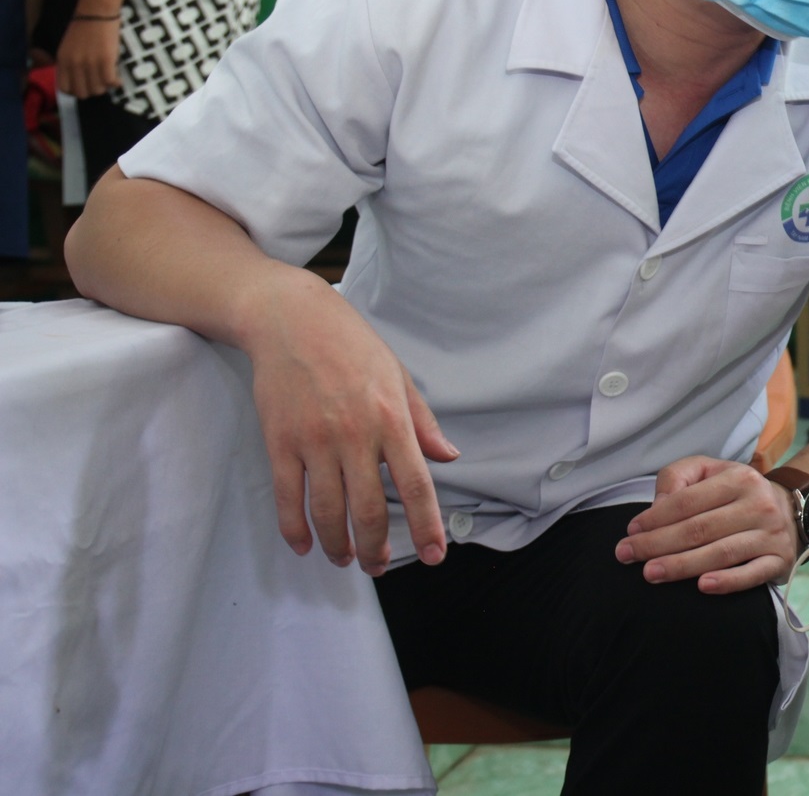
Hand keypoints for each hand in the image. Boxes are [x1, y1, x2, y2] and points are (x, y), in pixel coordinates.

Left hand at [56, 16, 119, 97]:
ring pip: (97, 89)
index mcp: (63, 61)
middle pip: (82, 93)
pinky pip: (110, 82)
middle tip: (100, 83)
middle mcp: (74, 64)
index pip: (65, 89)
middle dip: (92, 91)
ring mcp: (89, 63)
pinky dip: (116, 83)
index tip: (85, 86)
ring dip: (105, 87)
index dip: (76, 91)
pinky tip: (118, 78)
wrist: (96, 12)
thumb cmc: (84, 28)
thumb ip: (69, 64)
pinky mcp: (105, 60)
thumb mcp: (68, 48)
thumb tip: (79, 80)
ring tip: (110, 79)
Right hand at [243, 268, 458, 575]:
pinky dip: (295, 528)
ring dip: (337, 544)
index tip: (434, 555)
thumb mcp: (399, 377)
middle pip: (368, 508)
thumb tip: (448, 458)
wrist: (292, 320)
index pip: (416, 484)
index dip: (426, 525)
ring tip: (345, 559)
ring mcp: (314, 440)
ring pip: (327, 510)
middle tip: (378, 568)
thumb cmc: (353, 346)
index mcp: (391, 419)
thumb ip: (423, 423)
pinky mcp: (279, 441)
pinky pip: (287, 496)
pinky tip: (304, 545)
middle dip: (376, 547)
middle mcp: (354, 434)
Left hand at [617, 456, 798, 592]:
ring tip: (651, 573)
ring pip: (721, 553)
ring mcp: (771, 534)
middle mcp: (758, 504)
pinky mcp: (779, 560)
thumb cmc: (737, 492)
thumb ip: (678, 477)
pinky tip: (702, 587)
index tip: (630, 531)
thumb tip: (657, 506)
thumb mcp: (709, 471)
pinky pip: (752, 574)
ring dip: (682, 565)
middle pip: (700, 529)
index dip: (655, 517)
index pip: (688, 501)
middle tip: (627, 556)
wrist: (789, 509)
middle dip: (658, 544)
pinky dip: (728, 582)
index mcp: (738, 478)